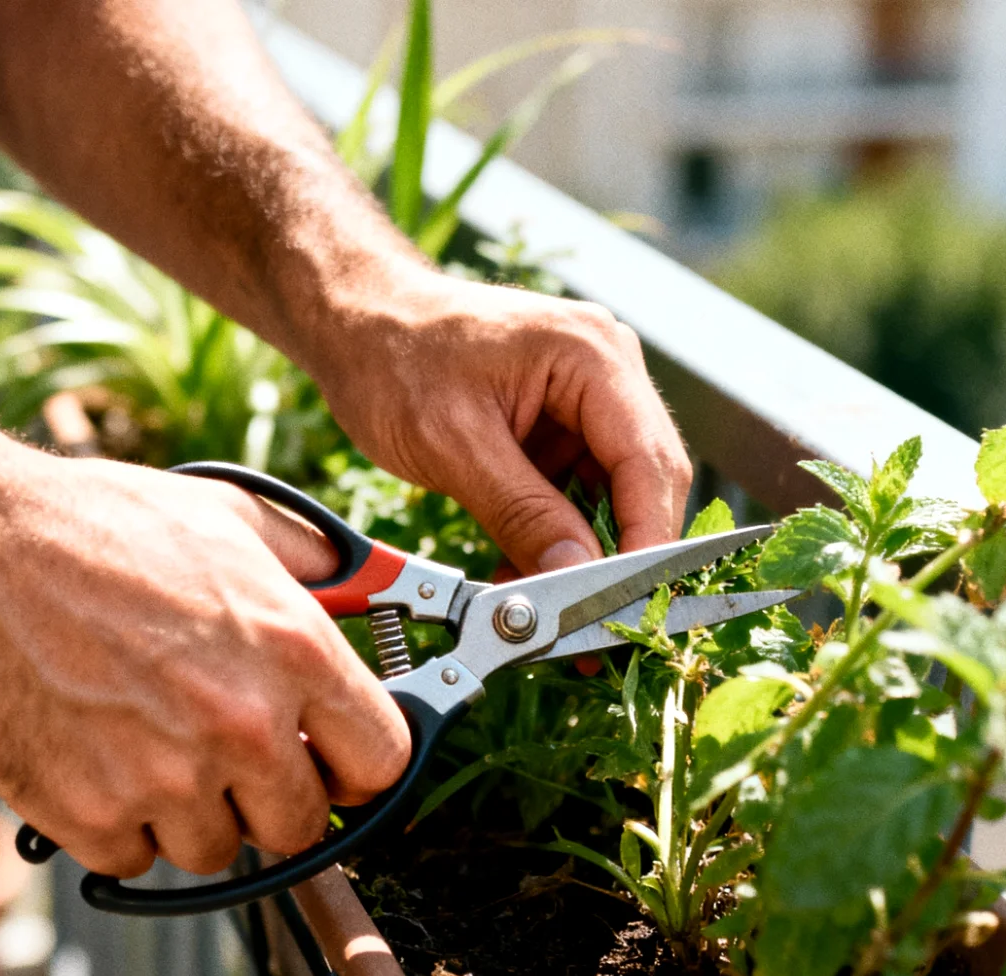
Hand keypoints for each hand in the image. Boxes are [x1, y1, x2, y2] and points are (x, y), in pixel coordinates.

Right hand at [0, 451, 410, 877]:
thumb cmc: (91, 523)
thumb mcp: (226, 517)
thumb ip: (311, 560)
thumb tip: (360, 584)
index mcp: (294, 650)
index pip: (382, 762)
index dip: (355, 762)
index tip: (329, 756)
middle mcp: (243, 725)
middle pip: (302, 825)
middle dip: (269, 794)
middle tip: (223, 750)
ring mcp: (167, 779)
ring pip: (215, 848)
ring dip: (188, 810)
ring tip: (143, 737)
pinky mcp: (90, 816)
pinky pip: (134, 858)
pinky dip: (116, 823)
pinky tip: (93, 755)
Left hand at [303, 269, 693, 573]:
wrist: (355, 322)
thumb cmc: (393, 357)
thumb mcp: (453, 445)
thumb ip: (522, 512)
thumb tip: (576, 576)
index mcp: (592, 354)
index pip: (650, 462)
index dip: (648, 540)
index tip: (630, 604)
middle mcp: (608, 369)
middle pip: (646, 481)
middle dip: (620, 555)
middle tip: (589, 622)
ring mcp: (589, 396)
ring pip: (615, 494)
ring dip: (584, 552)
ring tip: (538, 603)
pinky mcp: (565, 422)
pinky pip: (580, 491)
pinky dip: (556, 535)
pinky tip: (520, 571)